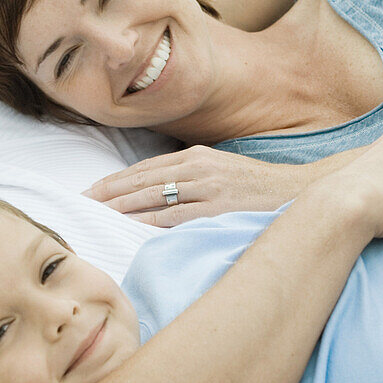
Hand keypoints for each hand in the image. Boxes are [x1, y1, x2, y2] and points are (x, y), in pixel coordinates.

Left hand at [83, 145, 317, 226]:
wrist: (301, 191)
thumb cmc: (259, 186)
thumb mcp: (222, 170)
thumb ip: (192, 176)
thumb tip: (159, 192)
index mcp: (196, 156)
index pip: (144, 168)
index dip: (114, 180)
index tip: (91, 190)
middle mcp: (198, 166)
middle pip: (141, 179)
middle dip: (108, 192)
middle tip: (81, 204)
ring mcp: (207, 187)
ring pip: (152, 196)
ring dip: (120, 207)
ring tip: (95, 215)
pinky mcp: (217, 208)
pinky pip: (174, 216)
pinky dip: (148, 221)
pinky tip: (128, 227)